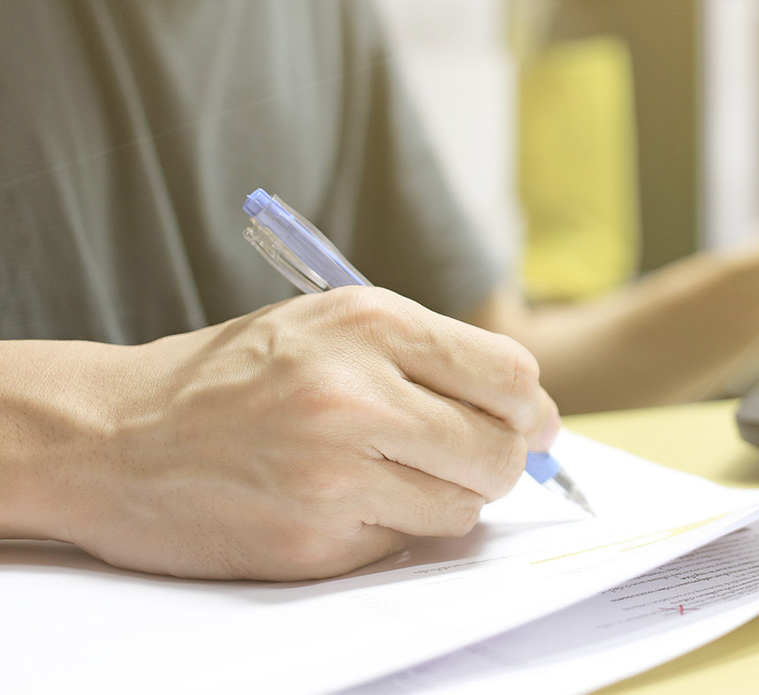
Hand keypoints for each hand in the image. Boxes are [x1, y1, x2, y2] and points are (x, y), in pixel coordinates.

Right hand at [16, 287, 557, 580]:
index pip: (509, 375)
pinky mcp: (313, 539)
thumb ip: (431, 357)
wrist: (116, 437)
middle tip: (467, 457)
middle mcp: (357, 396)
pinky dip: (391, 529)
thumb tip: (532, 415)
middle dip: (500, 460)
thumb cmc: (236, 375)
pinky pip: (403, 543)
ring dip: (447, 498)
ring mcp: (334, 474)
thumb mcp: (332, 324)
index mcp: (371, 324)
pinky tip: (343, 501)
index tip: (528, 424)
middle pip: (500, 449)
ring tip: (394, 474)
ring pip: (464, 507)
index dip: (531, 409)